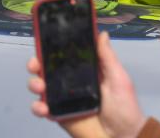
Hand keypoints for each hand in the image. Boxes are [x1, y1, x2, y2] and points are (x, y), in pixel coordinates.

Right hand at [27, 32, 145, 137]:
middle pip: (45, 68)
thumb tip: (101, 33)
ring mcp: (61, 98)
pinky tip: (43, 106)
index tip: (43, 39)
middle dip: (35, 63)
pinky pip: (41, 108)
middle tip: (35, 65)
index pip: (62, 54)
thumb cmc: (125, 107)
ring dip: (34, 83)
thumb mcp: (118, 78)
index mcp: (82, 70)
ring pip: (39, 85)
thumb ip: (107, 57)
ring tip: (41, 87)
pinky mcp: (58, 114)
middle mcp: (68, 82)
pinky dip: (37, 106)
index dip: (50, 46)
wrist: (123, 137)